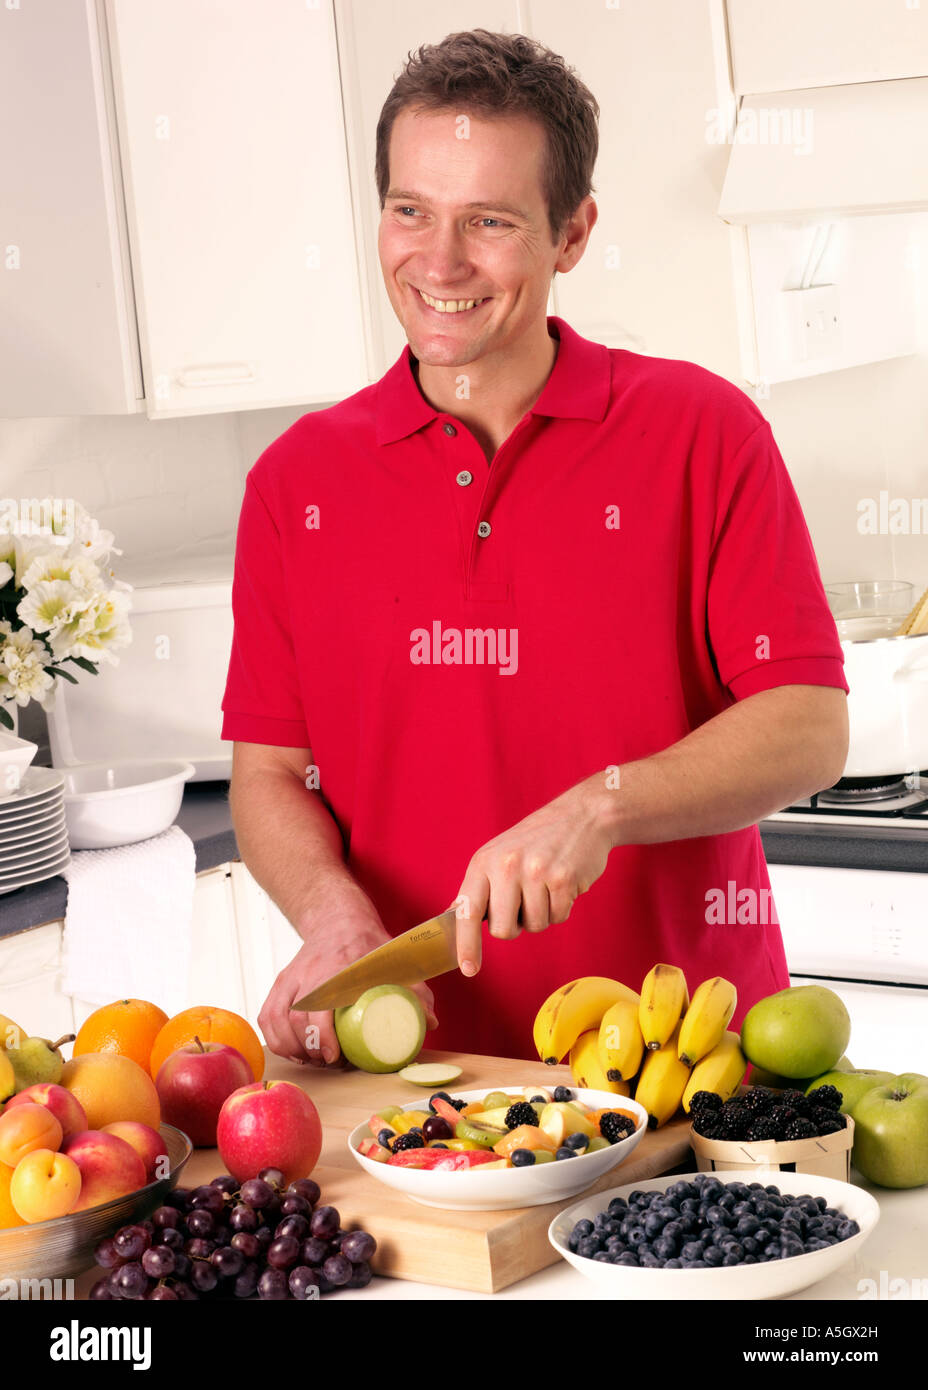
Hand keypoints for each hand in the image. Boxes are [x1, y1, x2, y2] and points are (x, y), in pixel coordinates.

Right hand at [258, 891, 438, 1066]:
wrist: (338, 921)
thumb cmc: (370, 947)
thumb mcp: (396, 963)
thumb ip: (416, 991)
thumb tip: (430, 1022)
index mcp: (336, 969)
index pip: (318, 1007)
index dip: (322, 1036)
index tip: (332, 1055)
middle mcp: (308, 973)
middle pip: (296, 1019)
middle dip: (310, 1049)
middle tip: (330, 1062)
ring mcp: (290, 978)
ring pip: (277, 1020)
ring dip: (293, 1047)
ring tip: (314, 1059)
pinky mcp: (279, 984)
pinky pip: (267, 1017)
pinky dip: (276, 1038)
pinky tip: (294, 1049)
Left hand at [453, 774, 613, 973]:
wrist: (581, 816)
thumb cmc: (537, 840)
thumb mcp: (499, 855)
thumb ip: (481, 887)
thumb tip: (458, 916)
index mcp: (483, 862)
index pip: (468, 911)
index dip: (466, 944)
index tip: (469, 969)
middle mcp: (506, 866)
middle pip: (502, 930)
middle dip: (515, 924)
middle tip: (524, 900)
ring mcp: (534, 872)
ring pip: (534, 926)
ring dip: (542, 914)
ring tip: (546, 885)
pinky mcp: (562, 879)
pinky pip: (558, 917)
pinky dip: (562, 907)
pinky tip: (562, 883)